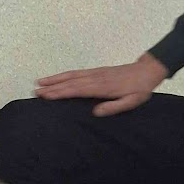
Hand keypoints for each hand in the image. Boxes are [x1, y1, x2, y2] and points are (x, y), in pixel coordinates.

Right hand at [35, 53, 168, 116]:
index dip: (61, 92)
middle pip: (70, 82)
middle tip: (35, 92)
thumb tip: (95, 112)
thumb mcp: (132, 102)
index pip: (77, 90)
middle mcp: (95, 78)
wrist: (147, 70)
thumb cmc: (140, 89)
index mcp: (102, 87)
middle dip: (52, 86)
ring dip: (55, 79)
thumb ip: (114, 107)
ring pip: (71, 75)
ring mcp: (95, 73)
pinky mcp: (96, 71)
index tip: (46, 96)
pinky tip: (56, 78)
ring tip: (39, 82)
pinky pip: (77, 73)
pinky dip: (64, 75)